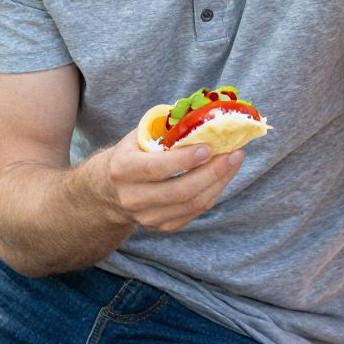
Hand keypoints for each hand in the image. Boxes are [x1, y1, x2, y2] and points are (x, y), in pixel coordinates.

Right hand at [101, 132, 245, 234]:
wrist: (109, 191)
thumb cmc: (131, 155)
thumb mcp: (138, 138)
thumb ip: (165, 129)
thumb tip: (203, 116)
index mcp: (123, 170)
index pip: (157, 169)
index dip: (185, 160)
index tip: (209, 147)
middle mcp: (133, 198)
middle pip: (181, 191)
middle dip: (213, 172)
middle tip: (234, 154)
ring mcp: (148, 217)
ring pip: (192, 204)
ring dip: (219, 182)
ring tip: (234, 161)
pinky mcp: (163, 227)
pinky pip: (195, 212)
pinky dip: (213, 192)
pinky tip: (223, 176)